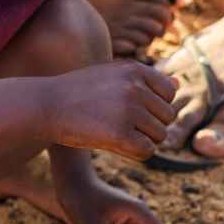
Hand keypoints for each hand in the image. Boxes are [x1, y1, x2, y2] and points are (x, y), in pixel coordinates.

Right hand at [41, 61, 178, 160]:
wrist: (45, 105)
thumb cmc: (78, 92)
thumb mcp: (111, 76)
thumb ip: (144, 80)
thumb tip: (179, 83)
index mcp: (136, 69)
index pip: (169, 93)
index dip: (153, 106)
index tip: (129, 110)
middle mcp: (136, 87)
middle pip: (167, 116)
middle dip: (149, 125)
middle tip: (120, 125)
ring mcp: (129, 110)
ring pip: (159, 136)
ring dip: (141, 140)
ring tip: (115, 133)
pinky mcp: (120, 134)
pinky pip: (146, 151)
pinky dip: (134, 153)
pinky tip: (114, 145)